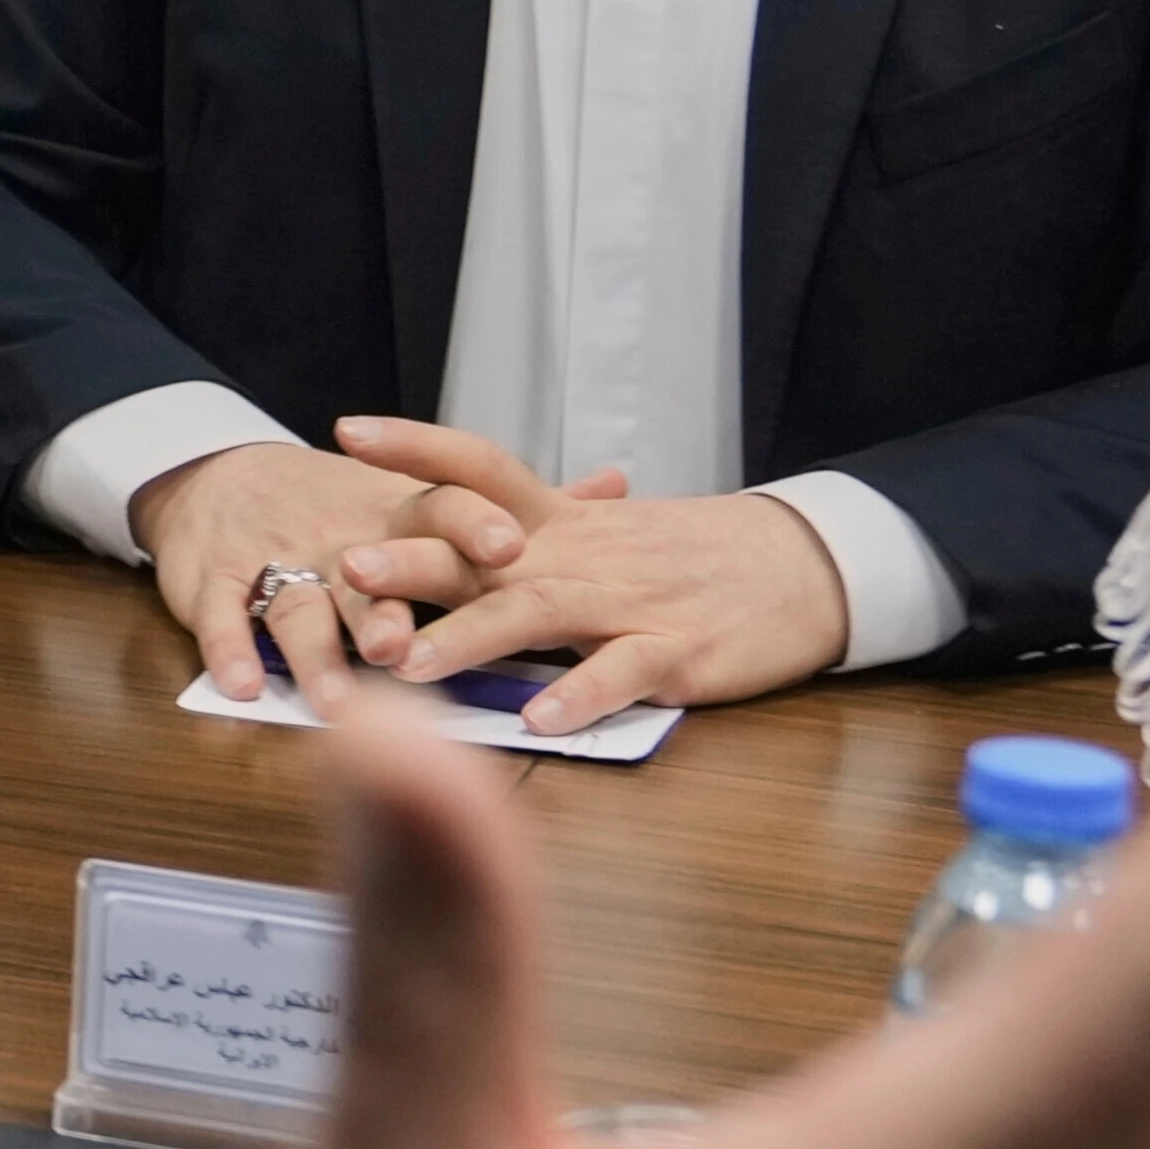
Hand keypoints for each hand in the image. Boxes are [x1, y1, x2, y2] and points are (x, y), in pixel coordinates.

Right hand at [137, 432, 530, 705]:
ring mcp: (274, 560)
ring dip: (317, 655)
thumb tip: (613, 488)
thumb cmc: (337, 505)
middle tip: (404, 646)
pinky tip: (240, 686)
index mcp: (392, 515)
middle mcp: (338, 540)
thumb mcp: (416, 498)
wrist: (219, 479)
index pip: (439, 509)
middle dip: (386, 608)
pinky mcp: (213, 582)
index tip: (510, 546)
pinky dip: (227, 649)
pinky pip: (220, 615)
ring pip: (298, 607)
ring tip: (339, 702)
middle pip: (368, 572)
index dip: (472, 525)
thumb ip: (514, 508)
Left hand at [347, 420, 846, 734]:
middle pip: (487, 548)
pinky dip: (579, 695)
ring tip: (410, 665)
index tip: (347, 429)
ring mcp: (628, 604)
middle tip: (346, 566)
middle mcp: (584, 555)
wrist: (803, 568)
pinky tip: (538, 719)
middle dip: (415, 558)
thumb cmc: (692, 557)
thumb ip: (528, 531)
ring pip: (538, 612)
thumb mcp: (604, 534)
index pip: (481, 465)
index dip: (417, 445)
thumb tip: (447, 514)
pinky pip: (621, 674)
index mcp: (563, 522)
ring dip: (471, 638)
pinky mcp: (676, 654)